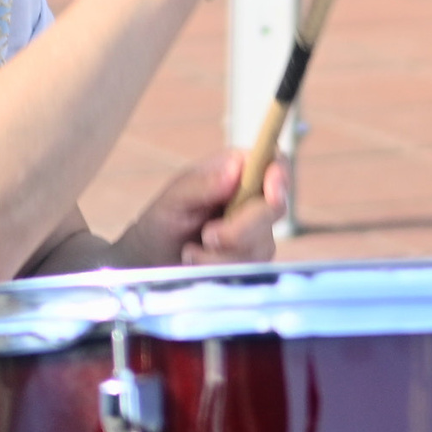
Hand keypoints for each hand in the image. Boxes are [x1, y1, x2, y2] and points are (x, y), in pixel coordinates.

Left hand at [109, 150, 286, 267]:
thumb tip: (235, 169)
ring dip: (222, 254)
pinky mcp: (252, 258)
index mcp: (236, 170)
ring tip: (191, 251)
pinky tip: (198, 263)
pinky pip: (251, 267)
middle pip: (274, 209)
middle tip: (208, 236)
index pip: (273, 163)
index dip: (279, 177)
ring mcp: (256, 231)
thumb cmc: (162, 221)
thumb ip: (203, 184)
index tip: (270, 195)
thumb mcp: (174, 199)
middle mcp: (252, 198)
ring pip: (262, 244)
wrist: (152, 260)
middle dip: (240, 229)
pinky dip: (221, 268)